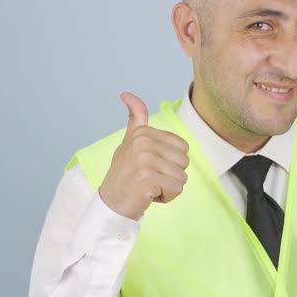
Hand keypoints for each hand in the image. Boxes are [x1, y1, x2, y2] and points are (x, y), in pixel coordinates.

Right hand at [97, 92, 189, 219]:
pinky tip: (149, 195)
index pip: (183, 147)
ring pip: (182, 177)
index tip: (150, 166)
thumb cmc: (124, 174)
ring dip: (168, 187)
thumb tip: (127, 94)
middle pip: (184, 161)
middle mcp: (143, 143)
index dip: (171, 161)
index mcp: (143, 133)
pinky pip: (176, 189)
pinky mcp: (148, 179)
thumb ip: (136, 119)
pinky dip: (166, 197)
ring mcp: (145, 160)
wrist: (111, 203)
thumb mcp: (129, 142)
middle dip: (171, 175)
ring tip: (148, 186)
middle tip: (149, 178)